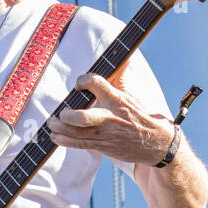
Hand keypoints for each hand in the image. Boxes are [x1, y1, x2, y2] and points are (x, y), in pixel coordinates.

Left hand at [45, 72, 173, 165]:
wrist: (155, 143)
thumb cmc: (141, 117)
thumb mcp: (131, 96)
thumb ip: (119, 79)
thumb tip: (119, 61)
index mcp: (117, 99)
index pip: (95, 83)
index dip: (83, 81)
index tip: (79, 85)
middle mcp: (109, 117)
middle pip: (80, 117)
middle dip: (66, 115)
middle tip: (61, 112)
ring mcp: (105, 134)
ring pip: (75, 133)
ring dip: (59, 128)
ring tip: (52, 123)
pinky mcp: (102, 146)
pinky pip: (78, 144)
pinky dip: (63, 140)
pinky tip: (55, 136)